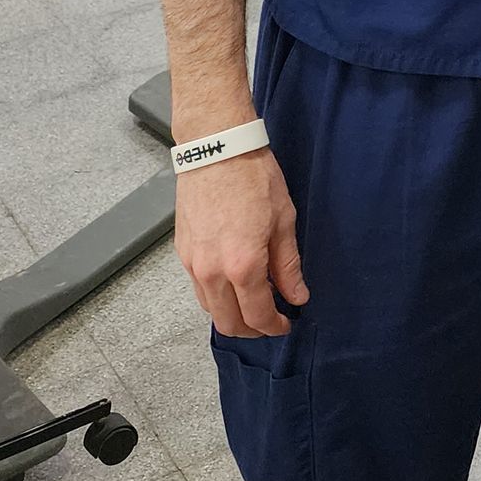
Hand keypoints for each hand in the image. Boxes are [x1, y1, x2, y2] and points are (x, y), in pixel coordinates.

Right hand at [175, 149, 307, 336]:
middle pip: (229, 323)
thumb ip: (288, 265)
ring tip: (255, 301)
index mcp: (242, 266)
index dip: (275, 326)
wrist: (216, 149)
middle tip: (271, 319)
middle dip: (253, 330)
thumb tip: (297, 295)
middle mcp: (212, 272)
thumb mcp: (283, 221)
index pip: (258, 316)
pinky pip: (199, 289)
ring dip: (232, 315)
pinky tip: (235, 282)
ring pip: (210, 310)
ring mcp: (192, 264)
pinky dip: (217, 297)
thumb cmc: (254, 178)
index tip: (287, 323)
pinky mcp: (182, 253)